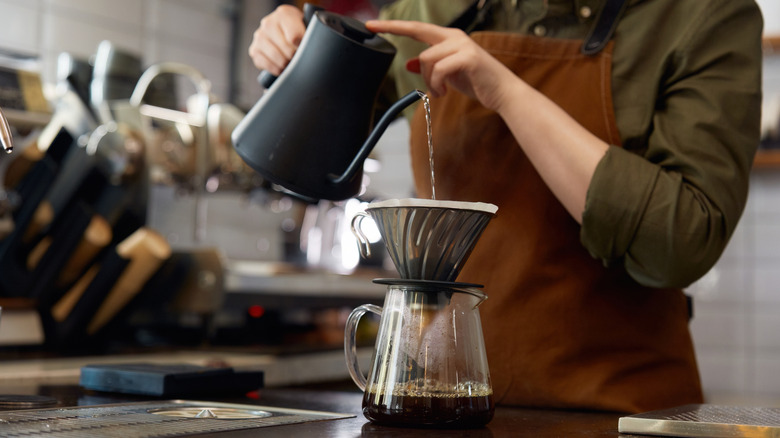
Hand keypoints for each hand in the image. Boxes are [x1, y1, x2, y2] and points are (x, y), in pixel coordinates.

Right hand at [249, 5, 304, 74]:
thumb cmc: (299, 31)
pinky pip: (269, 66)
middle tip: (299, 57)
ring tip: (292, 62)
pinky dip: (278, 70)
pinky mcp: (254, 50)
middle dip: (296, 57)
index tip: (306, 49)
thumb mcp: (307, 27)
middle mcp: (268, 23)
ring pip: (278, 59)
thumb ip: (310, 34)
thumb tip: (312, 49)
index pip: (295, 37)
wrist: (284, 34)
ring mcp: (259, 36)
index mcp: (284, 14)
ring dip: (287, 64)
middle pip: (287, 49)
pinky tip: (282, 66)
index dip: (303, 47)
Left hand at [365, 19, 518, 111]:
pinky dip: (437, 85)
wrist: (503, 93)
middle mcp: (455, 36)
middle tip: (372, 27)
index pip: (418, 29)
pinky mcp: (467, 57)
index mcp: (449, 38)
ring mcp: (462, 45)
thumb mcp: (448, 75)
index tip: (373, 25)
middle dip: (393, 28)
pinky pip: (439, 70)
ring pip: (426, 59)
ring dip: (428, 81)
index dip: (395, 26)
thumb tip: (409, 64)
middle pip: (418, 31)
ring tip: (440, 92)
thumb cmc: (477, 82)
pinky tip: (445, 92)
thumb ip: (430, 67)